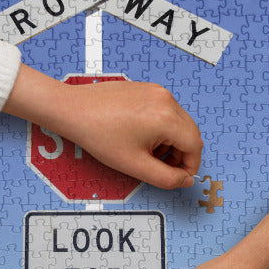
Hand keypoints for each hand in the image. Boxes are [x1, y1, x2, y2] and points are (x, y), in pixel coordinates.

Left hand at [60, 79, 202, 188]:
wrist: (73, 110)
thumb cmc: (99, 134)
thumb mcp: (135, 165)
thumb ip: (166, 178)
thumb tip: (185, 179)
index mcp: (167, 118)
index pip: (195, 145)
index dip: (190, 166)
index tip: (178, 177)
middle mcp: (166, 100)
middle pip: (190, 132)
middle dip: (181, 154)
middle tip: (162, 167)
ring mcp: (157, 91)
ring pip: (178, 122)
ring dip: (171, 141)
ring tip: (147, 152)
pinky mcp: (147, 88)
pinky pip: (166, 110)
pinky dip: (162, 127)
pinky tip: (139, 136)